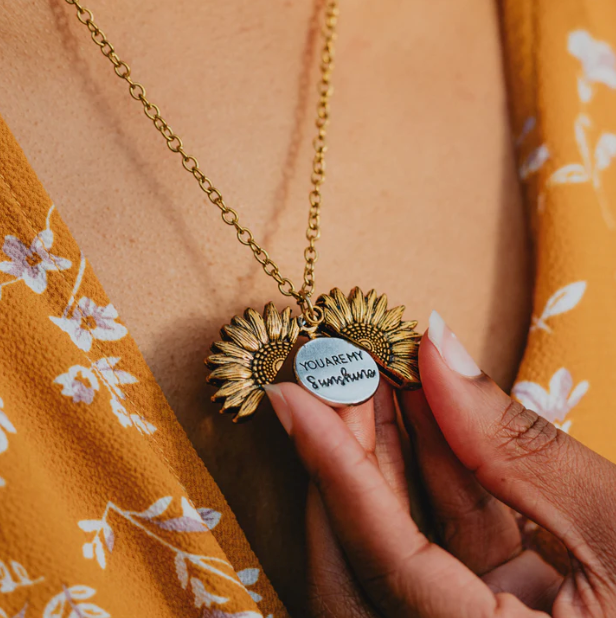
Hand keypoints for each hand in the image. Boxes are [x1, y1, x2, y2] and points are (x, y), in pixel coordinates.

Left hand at [265, 311, 615, 616]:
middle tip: (333, 378)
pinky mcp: (505, 606)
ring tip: (371, 379)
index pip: (384, 558)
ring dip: (389, 456)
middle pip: (372, 557)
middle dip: (349, 458)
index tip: (292, 397)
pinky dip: (438, 471)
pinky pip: (449, 538)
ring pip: (406, 542)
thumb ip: (519, 443)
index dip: (334, 469)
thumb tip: (439, 348)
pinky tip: (425, 409)